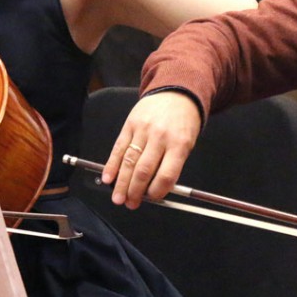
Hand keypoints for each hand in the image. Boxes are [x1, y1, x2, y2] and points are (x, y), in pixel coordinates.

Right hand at [102, 91, 201, 208]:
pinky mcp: (129, 124)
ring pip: (129, 161)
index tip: (153, 198)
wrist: (177, 92)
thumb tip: (158, 188)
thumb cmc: (184, 121)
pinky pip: (118, 148)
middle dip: (135, 191)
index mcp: (179, 143)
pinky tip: (107, 178)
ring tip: (118, 198)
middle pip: (144, 170)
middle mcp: (160, 137)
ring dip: (121, 183)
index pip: (167, 173)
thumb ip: (174, 163)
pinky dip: (112, 165)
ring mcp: (143, 130)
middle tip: (130, 203)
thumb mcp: (188, 142)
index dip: (158, 190)